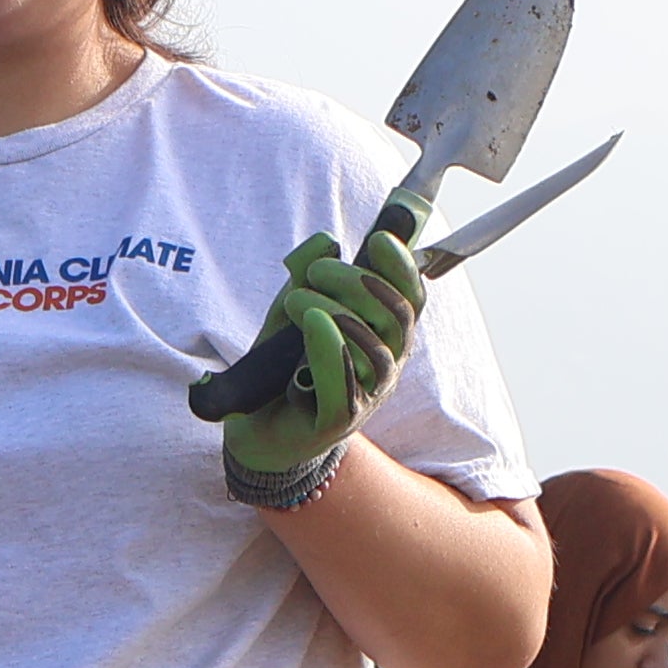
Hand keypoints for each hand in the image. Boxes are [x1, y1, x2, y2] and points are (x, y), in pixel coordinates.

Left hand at [213, 198, 425, 506]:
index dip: (402, 267)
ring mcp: (368, 396)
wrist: (257, 427)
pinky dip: (330, 346)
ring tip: (297, 300)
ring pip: (373, 347)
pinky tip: (314, 320)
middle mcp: (386, 365)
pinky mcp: (340, 421)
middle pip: (395, 316)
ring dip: (337, 311)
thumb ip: (307, 274)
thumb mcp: (294, 308)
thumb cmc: (284, 365)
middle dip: (357, 283)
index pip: (411, 298)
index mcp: (385, 335)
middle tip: (315, 273)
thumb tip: (325, 243)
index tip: (379, 240)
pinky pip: (345, 383)